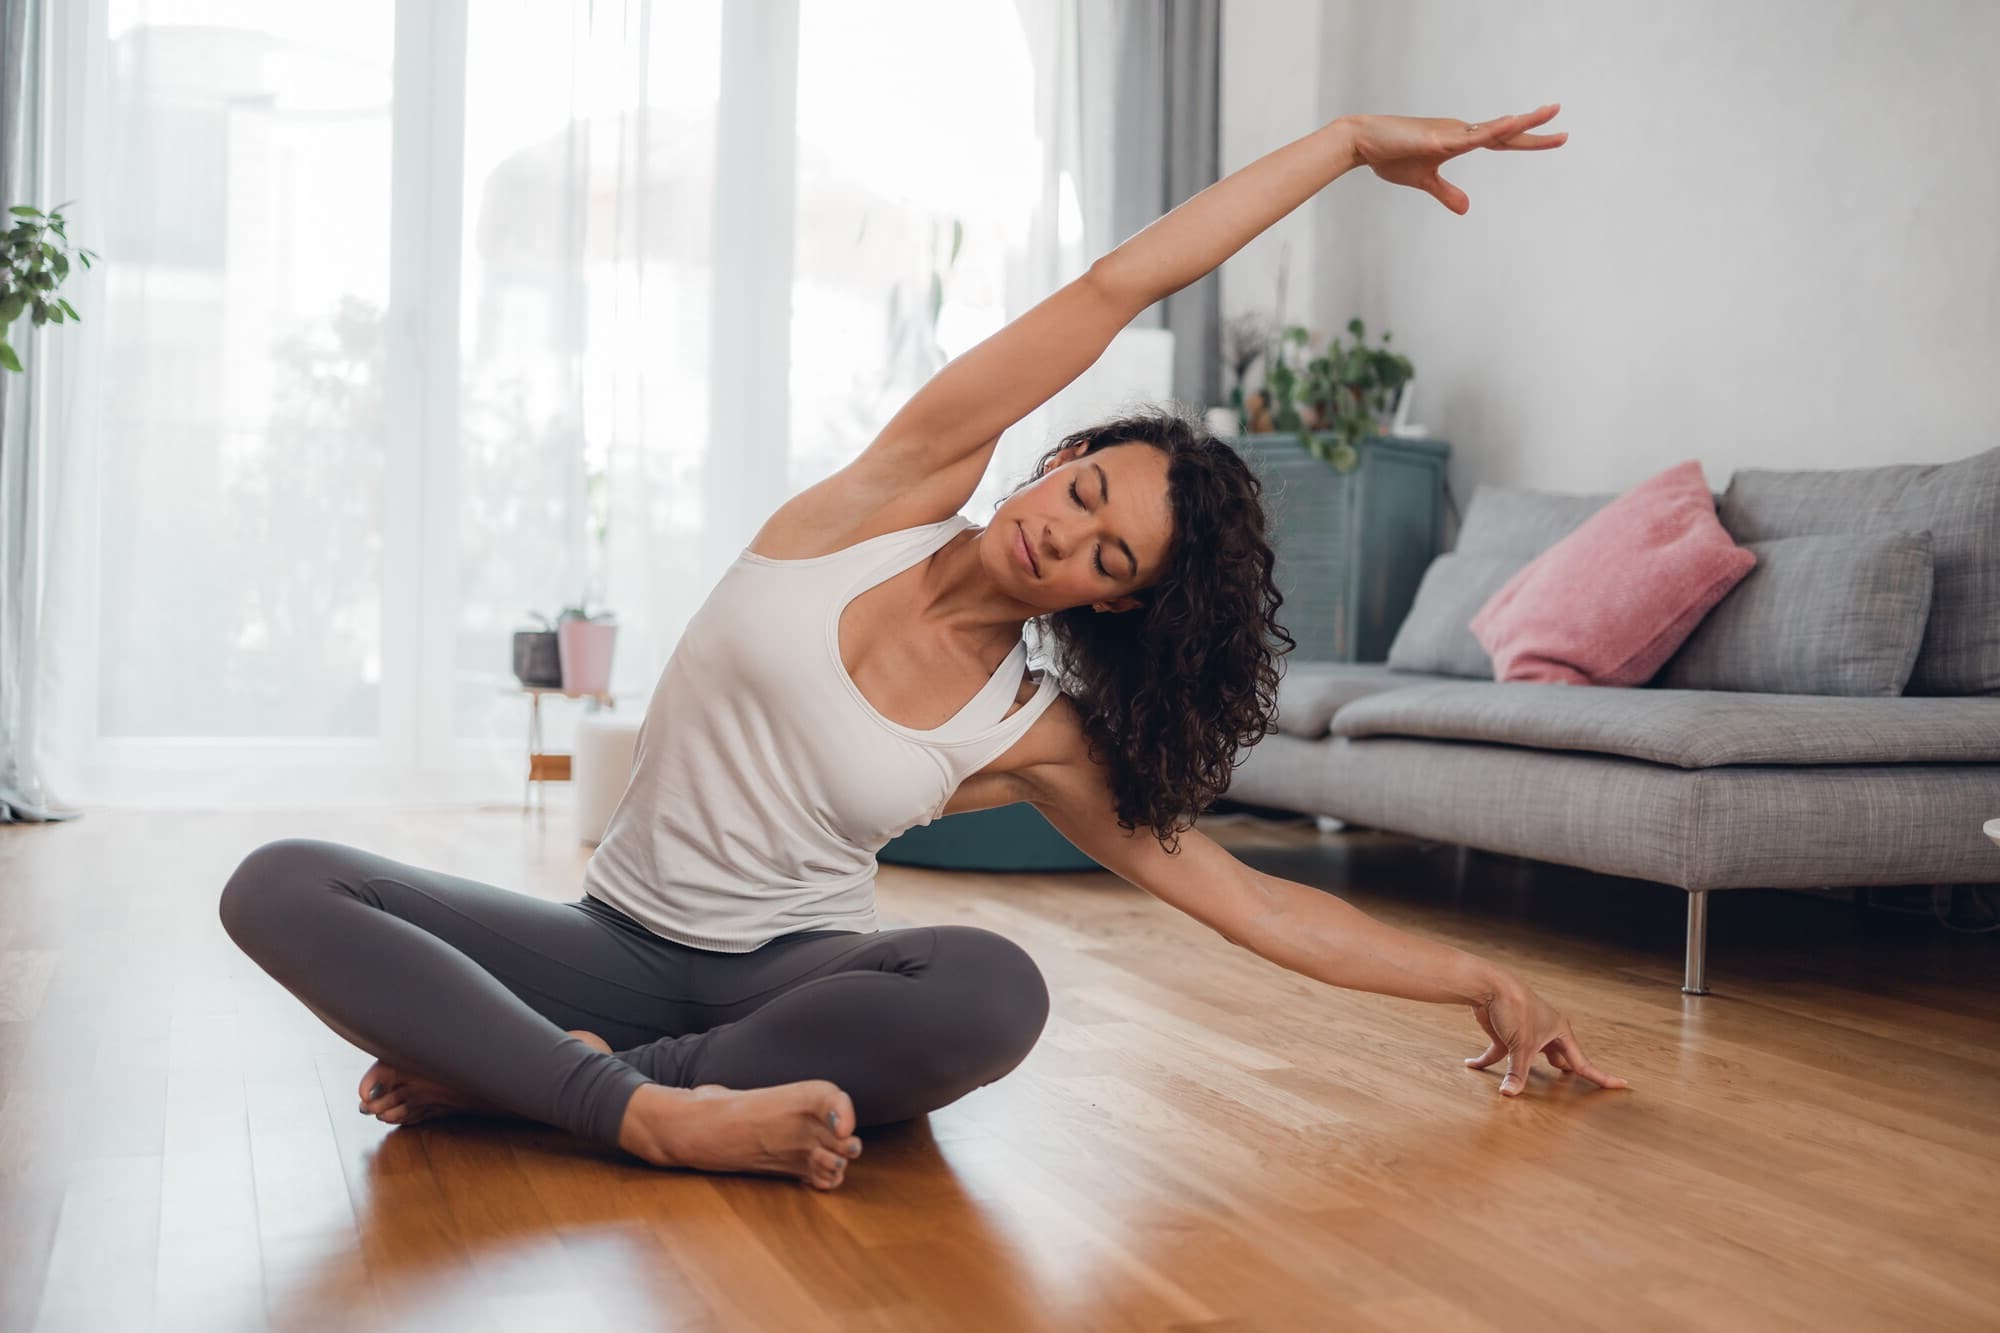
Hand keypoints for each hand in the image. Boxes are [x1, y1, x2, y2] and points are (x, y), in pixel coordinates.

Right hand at [1344, 103, 1566, 214]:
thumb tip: (1466, 209)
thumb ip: (1446, 193)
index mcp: (1461, 140)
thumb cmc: (1391, 156)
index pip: (1503, 141)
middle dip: (1536, 130)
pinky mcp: (1435, 139)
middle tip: (1565, 131)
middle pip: (1506, 132)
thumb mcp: (1424, 181)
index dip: (1530, 141)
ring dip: (1519, 123)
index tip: (1557, 138)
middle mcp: (1461, 132)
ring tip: (1547, 113)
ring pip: (1492, 129)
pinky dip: (1489, 131)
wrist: (1363, 142)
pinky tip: (1507, 125)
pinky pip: (1467, 137)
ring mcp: (1450, 133)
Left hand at [1464, 970, 1627, 1096]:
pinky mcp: (1505, 1033)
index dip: (1601, 1077)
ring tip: (1528, 1083)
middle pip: (1559, 1058)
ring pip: (1529, 1057)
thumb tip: (1510, 1094)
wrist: (1490, 985)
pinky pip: (1498, 1052)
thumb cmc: (1515, 1009)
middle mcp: (1546, 1032)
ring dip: (1524, 1069)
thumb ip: (1518, 1073)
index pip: (1583, 1062)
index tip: (1622, 1084)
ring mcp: (1525, 1033)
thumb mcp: (1520, 1046)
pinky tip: (1471, 1064)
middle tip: (1574, 1089)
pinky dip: (1486, 1060)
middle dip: (1564, 1071)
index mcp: (1560, 1033)